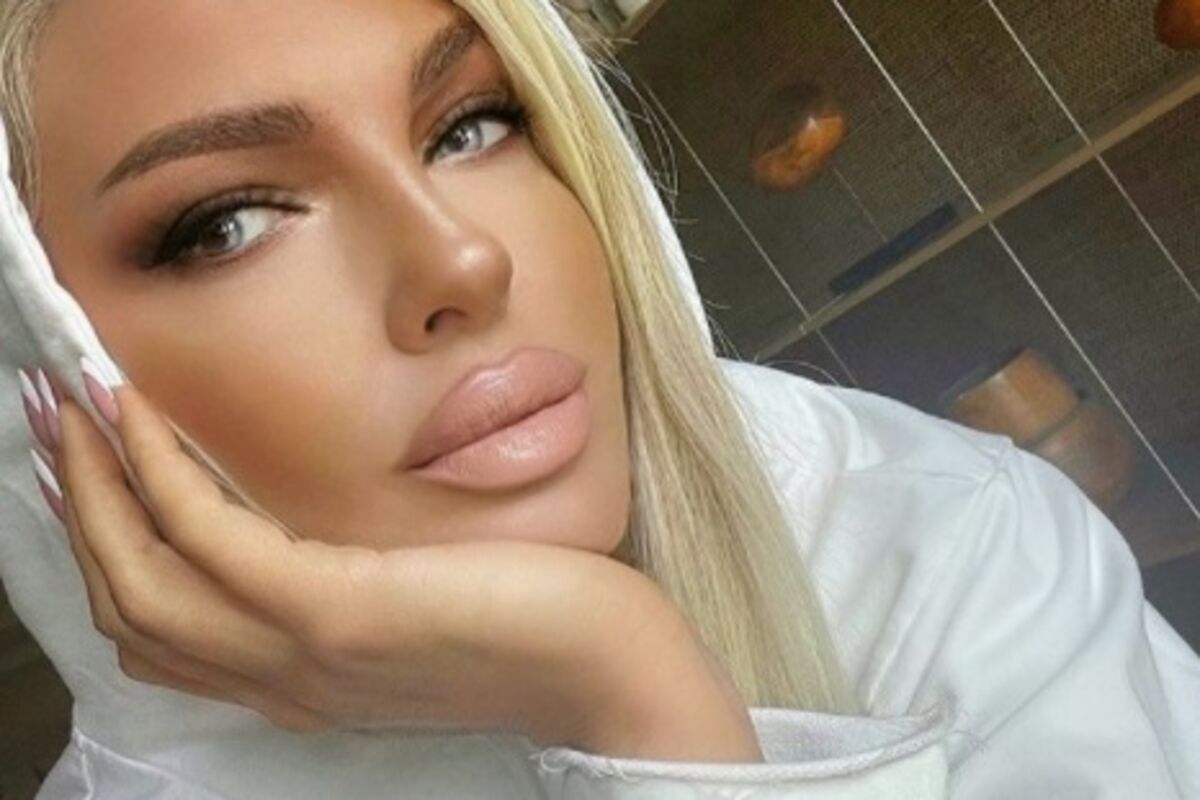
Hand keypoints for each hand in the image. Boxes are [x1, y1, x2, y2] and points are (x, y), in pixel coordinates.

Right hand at [33, 373, 759, 759]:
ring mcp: (302, 651)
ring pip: (144, 576)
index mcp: (301, 675)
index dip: (109, 548)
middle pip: (131, 602)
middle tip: (53, 419)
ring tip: (73, 402)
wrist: (609, 665)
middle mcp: (283, 677)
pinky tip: (145, 414)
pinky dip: (160, 474)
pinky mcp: (337, 613)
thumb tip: (315, 521)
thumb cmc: (533, 618)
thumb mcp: (419, 602)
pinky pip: (211, 539)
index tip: (86, 470)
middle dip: (77, 509)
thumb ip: (356, 580)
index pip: (167, 628)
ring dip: (94, 484)